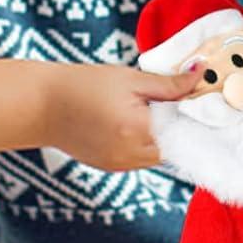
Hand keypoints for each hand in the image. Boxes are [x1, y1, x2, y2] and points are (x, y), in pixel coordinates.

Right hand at [44, 64, 195, 171]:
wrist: (41, 105)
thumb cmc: (83, 85)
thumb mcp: (130, 79)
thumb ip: (170, 84)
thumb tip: (200, 75)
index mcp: (138, 130)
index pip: (186, 131)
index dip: (194, 114)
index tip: (196, 98)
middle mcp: (131, 155)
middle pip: (175, 145)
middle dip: (177, 124)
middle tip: (169, 100)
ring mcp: (121, 165)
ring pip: (159, 154)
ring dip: (161, 135)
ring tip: (143, 110)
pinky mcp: (112, 168)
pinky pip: (141, 158)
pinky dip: (144, 142)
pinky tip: (129, 122)